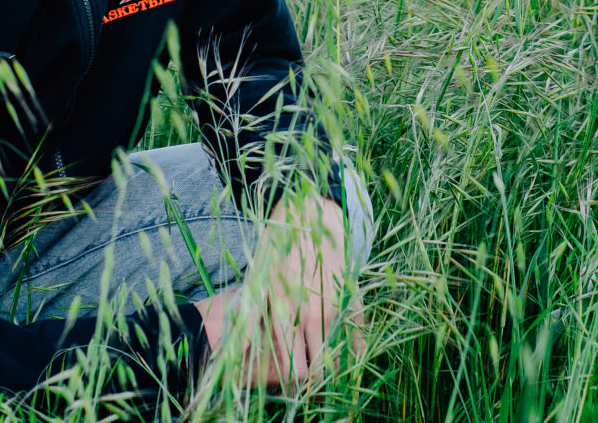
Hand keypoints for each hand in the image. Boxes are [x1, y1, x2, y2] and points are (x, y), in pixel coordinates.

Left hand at [193, 195, 361, 388]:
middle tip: (308, 380)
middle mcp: (313, 313)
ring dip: (333, 368)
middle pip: (319, 368)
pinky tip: (348, 358)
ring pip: (340, 357)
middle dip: (313, 380)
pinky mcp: (354, 297)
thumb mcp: (258, 278)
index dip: (292, 382)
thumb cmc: (280, 247)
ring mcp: (337, 306)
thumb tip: (238, 348)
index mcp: (286, 311)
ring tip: (324, 370)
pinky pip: (359, 336)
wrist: (313, 215)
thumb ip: (250, 314)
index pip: (293, 368)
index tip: (291, 383)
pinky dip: (354, 352)